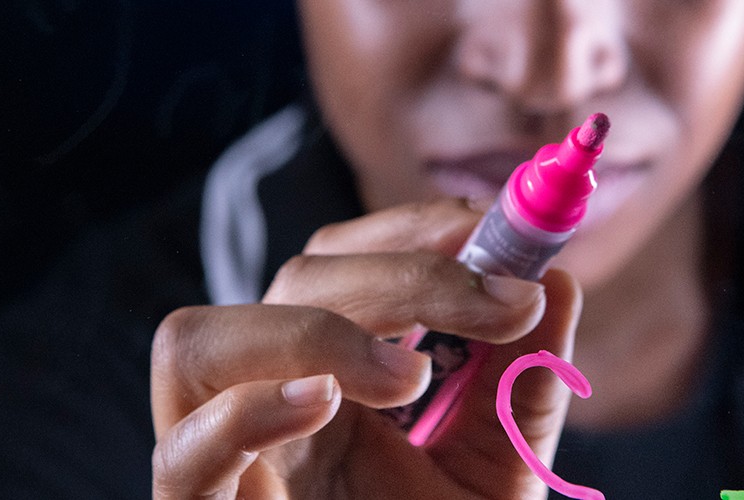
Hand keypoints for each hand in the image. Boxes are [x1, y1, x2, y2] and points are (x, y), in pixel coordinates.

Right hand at [150, 199, 581, 498]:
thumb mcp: (497, 463)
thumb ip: (523, 379)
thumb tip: (559, 282)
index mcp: (332, 370)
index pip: (340, 259)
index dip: (408, 227)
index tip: (492, 225)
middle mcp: (267, 394)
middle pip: (289, 282)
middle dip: (402, 274)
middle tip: (499, 303)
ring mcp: (219, 454)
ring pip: (199, 340)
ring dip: (314, 332)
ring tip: (408, 376)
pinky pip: (184, 456)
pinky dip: (248, 416)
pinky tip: (322, 407)